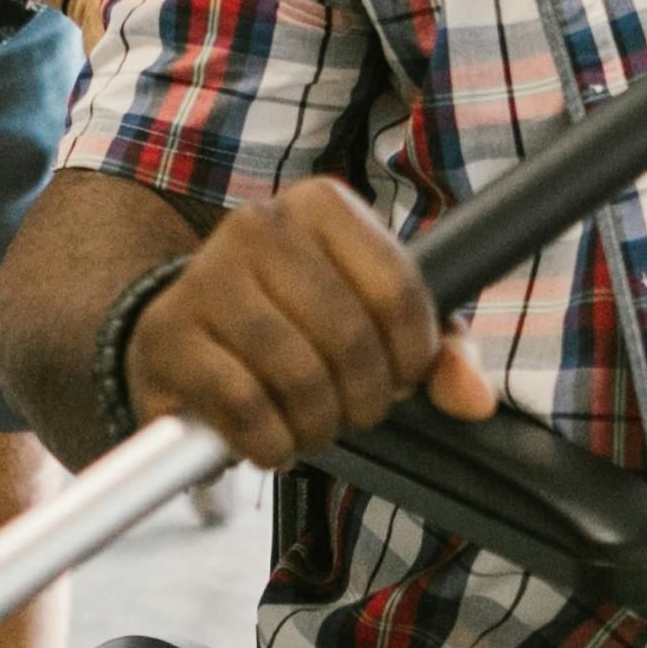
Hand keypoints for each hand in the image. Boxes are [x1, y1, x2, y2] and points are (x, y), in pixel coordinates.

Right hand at [126, 180, 495, 467]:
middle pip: (351, 339)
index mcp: (321, 204)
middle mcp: (260, 225)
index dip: (412, 358)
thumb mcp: (376, 322)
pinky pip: (246, 406)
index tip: (399, 378)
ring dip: (318, 426)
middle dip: (364, 400)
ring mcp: (207, 276)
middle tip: (352, 412)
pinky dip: (272, 442)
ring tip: (312, 426)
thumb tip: (476, 402)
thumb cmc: (295, 323)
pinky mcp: (170, 334)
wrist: (188, 335)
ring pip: (299, 375)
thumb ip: (440, 354)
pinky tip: (272, 441)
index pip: (399, 291)